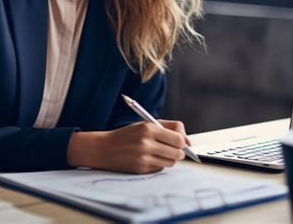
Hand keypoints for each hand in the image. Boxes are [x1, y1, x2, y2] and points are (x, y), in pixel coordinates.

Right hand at [67, 120, 188, 173]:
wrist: (105, 148)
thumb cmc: (127, 135)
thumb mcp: (145, 124)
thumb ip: (167, 127)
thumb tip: (187, 141)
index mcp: (148, 128)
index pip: (178, 138)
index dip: (182, 141)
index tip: (181, 141)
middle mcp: (146, 143)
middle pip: (177, 152)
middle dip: (178, 151)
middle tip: (172, 148)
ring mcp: (144, 157)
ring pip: (171, 162)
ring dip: (169, 158)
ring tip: (159, 152)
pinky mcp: (142, 168)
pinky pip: (160, 168)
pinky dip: (159, 163)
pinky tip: (149, 158)